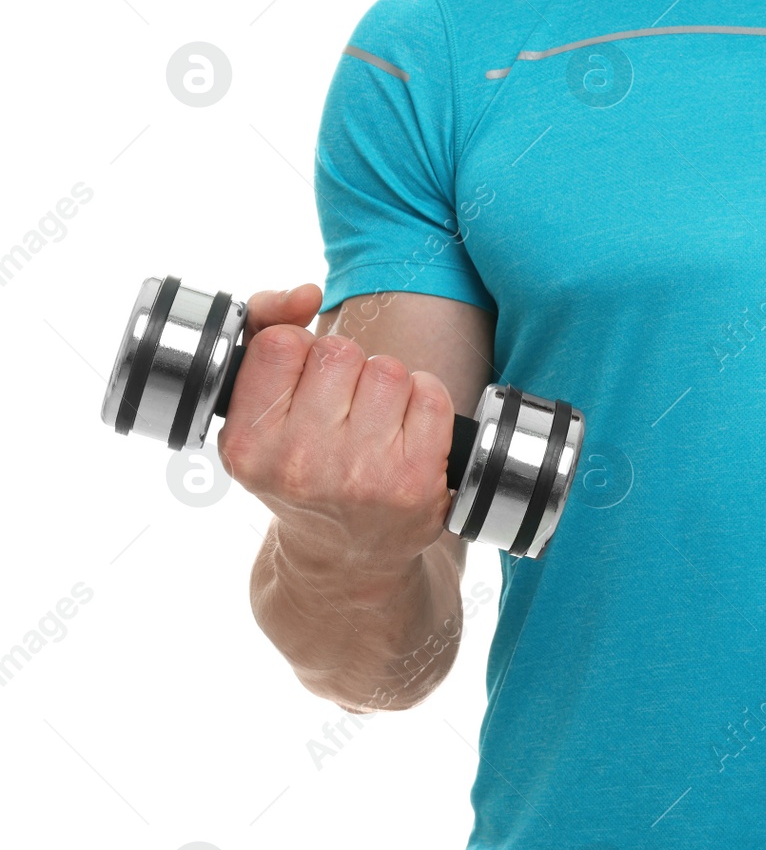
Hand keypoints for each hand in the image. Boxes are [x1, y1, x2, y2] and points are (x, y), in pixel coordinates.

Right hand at [215, 284, 459, 571]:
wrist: (344, 557)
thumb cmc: (301, 467)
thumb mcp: (259, 409)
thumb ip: (263, 328)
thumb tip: (304, 293)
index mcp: (249, 443)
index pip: (281, 343)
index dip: (299, 352)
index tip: (303, 382)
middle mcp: (300, 463)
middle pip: (340, 351)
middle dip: (346, 368)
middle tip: (341, 408)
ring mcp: (360, 475)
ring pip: (388, 368)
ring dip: (387, 384)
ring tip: (374, 421)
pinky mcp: (414, 481)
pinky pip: (431, 393)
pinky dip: (424, 401)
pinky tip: (406, 430)